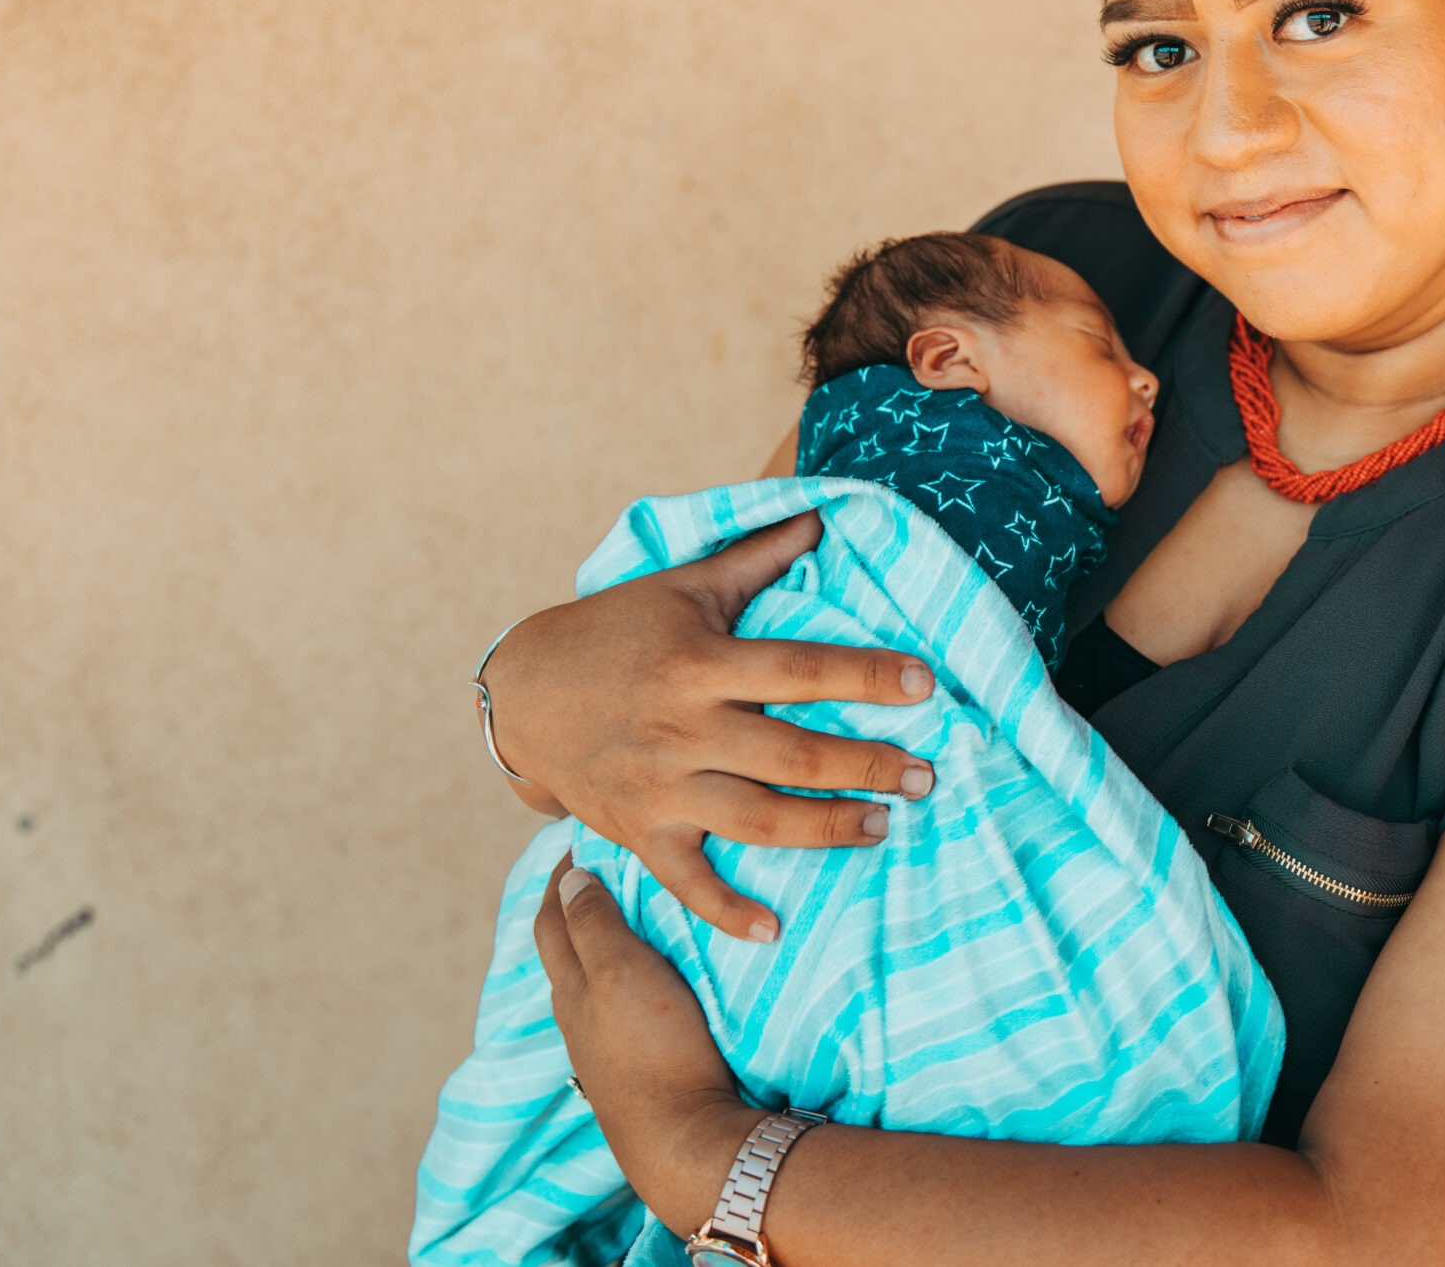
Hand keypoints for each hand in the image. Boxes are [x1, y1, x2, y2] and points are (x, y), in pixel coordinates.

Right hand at [487, 512, 937, 939]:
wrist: (519, 693)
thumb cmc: (613, 631)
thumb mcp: (682, 586)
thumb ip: (756, 558)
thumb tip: (822, 514)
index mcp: (699, 664)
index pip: (798, 669)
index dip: (864, 675)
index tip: (924, 683)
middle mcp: (682, 729)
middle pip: (790, 753)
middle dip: (864, 766)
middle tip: (924, 776)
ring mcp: (660, 787)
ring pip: (755, 817)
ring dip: (823, 828)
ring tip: (880, 828)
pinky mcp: (639, 832)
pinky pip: (686, 881)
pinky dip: (726, 912)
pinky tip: (773, 930)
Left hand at [538, 857, 759, 1234]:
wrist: (683, 1138)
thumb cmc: (653, 1048)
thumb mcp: (620, 972)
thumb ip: (593, 925)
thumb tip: (569, 878)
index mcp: (569, 986)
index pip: (551, 919)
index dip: (560, 878)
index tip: (579, 841)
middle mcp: (576, 1016)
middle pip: (565, 951)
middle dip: (575, 907)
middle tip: (603, 871)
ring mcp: (602, 1047)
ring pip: (590, 983)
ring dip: (601, 945)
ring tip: (629, 919)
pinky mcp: (633, 1069)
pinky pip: (617, 1009)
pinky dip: (624, 980)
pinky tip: (649, 985)